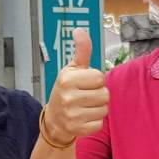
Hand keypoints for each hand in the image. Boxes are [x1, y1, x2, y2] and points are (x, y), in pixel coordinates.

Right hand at [42, 27, 107, 141]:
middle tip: (86, 96)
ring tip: (85, 107)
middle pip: (104, 94)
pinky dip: (94, 121)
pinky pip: (99, 123)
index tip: (85, 84)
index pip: (100, 77)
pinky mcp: (77, 129)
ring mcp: (72, 114)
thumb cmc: (66, 90)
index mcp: (67, 79)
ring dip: (98, 108)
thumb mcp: (72, 70)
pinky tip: (84, 118)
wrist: (54, 120)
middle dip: (98, 95)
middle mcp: (68, 96)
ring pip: (104, 109)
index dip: (95, 80)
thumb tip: (80, 30)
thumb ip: (81, 51)